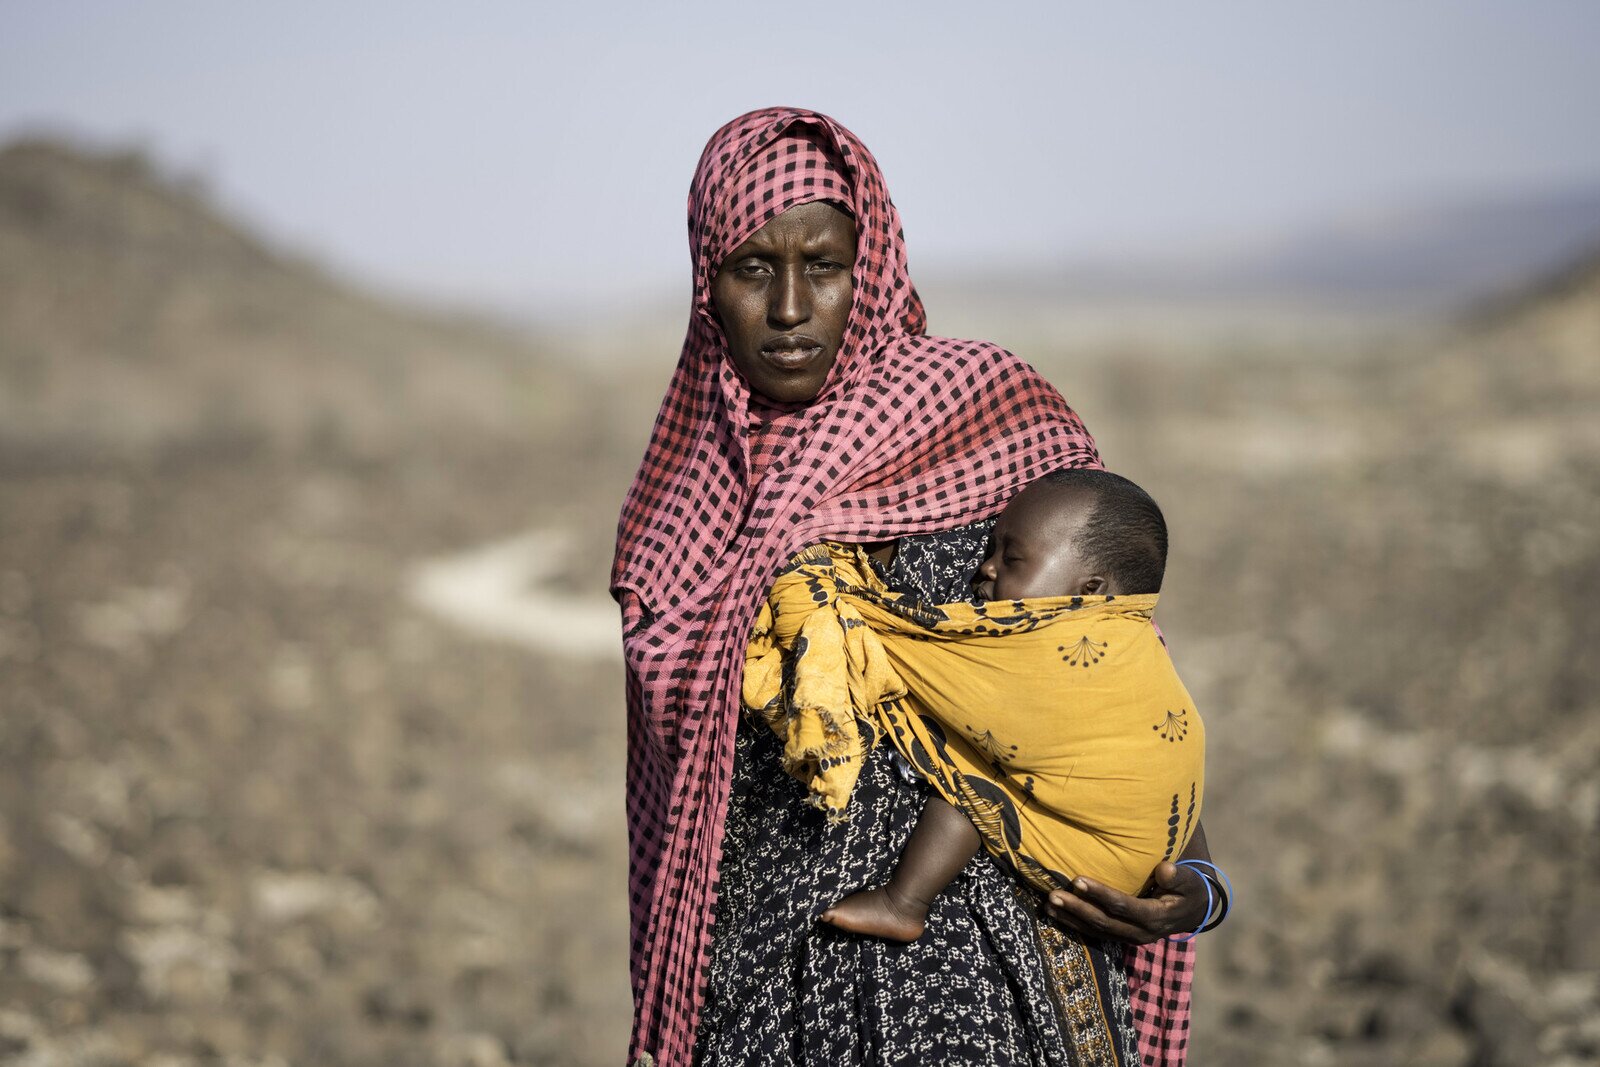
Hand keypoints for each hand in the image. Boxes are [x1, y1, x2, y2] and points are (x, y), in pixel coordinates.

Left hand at [1041, 862, 1206, 943]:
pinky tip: (1057, 915)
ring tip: (1048, 905)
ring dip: (1071, 918)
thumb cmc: (1189, 889)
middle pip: (1103, 921)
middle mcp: (1140, 933)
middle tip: (1053, 894)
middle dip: (1077, 908)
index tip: (1078, 880)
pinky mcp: (1123, 937)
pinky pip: (1096, 933)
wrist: (1193, 911)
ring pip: (1096, 931)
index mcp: (1155, 917)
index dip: (1100, 894)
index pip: (1122, 906)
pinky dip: (1076, 924)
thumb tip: (1166, 869)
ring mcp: (1130, 938)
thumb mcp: (1190, 881)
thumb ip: (1179, 876)